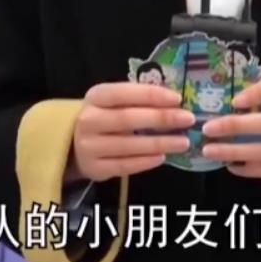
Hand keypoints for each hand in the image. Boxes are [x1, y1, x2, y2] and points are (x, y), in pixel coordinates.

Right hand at [67, 82, 193, 182]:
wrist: (72, 142)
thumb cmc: (103, 116)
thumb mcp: (113, 102)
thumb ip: (137, 99)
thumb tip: (174, 100)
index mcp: (95, 96)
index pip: (124, 93)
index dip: (152, 95)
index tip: (177, 98)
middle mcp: (88, 120)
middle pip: (128, 118)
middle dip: (161, 118)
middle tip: (188, 120)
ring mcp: (89, 146)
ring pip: (128, 145)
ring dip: (159, 143)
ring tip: (184, 142)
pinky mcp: (94, 168)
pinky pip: (124, 165)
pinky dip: (145, 162)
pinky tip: (163, 157)